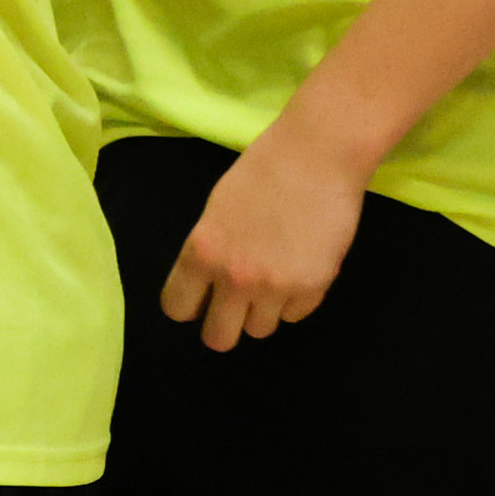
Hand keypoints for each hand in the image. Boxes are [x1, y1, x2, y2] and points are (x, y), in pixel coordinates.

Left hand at [160, 127, 365, 350]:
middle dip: (223, 326)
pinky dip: (295, 301)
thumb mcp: (216, 211)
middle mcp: (234, 277)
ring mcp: (276, 287)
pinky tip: (298, 268)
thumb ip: (209, 252)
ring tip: (272, 278)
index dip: (188, 306)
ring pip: (260, 330)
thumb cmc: (262, 172)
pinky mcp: (313, 288)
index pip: (177, 308)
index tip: (200, 298)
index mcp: (201, 253)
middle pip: (218, 338)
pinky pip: (296, 315)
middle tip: (234, 308)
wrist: (317, 156)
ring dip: (262, 311)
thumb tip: (208, 285)